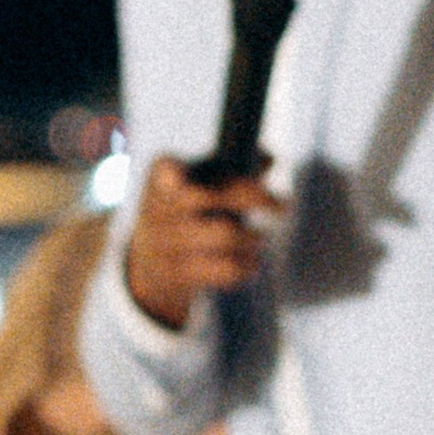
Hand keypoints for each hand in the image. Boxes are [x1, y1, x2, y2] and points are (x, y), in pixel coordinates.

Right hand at [123, 153, 276, 328]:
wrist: (150, 261)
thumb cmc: (184, 209)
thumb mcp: (195, 183)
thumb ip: (229, 168)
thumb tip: (268, 159)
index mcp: (162, 177)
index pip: (167, 171)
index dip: (176, 174)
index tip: (190, 174)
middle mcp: (158, 209)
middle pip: (212, 198)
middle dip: (254, 197)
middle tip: (282, 205)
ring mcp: (166, 244)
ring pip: (225, 234)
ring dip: (252, 237)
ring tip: (260, 238)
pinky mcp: (179, 275)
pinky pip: (225, 269)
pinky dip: (246, 265)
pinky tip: (252, 262)